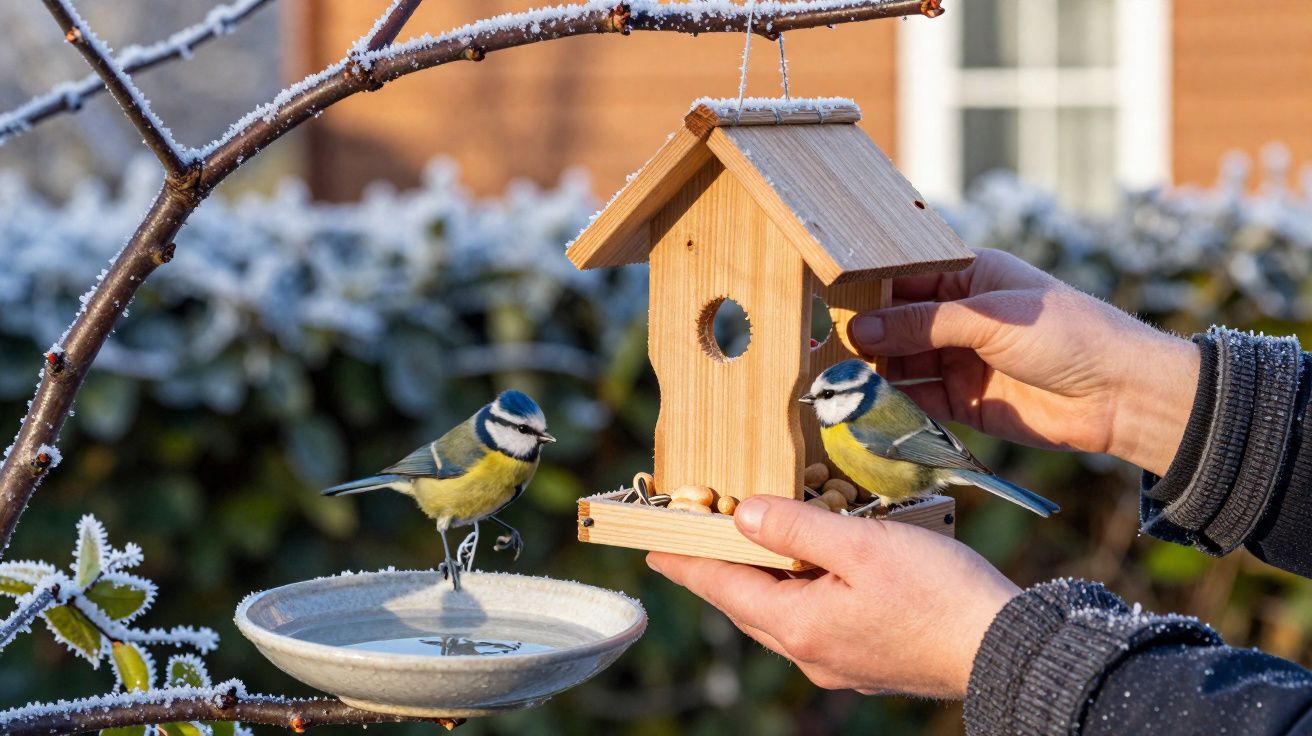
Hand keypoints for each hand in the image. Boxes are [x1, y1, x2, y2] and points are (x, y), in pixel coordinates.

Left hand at [647, 496, 1018, 697]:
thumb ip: (796, 529)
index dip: (686, 564)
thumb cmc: (938, 594)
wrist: (1004, 648)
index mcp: (800, 625)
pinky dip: (798, 591)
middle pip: (747, 605)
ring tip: (748, 546)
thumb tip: (742, 515)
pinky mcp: (867, 659)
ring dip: (761, 580)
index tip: (652, 549)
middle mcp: (811, 652)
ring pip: (780, 615)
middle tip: (694, 540)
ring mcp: (839, 661)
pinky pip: (813, 621)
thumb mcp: (861, 546)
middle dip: (719, 571)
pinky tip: (812, 569)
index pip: (723, 589)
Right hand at [849, 248, 1198, 475]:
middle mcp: (961, 317)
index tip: (830, 301)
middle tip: (824, 348)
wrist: (1121, 397)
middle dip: (865, 337)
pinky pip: (918, 402)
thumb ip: (925, 323)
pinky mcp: (964, 403)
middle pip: (898, 324)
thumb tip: (862, 329)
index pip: (906, 278)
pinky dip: (894, 406)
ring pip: (902, 364)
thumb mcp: (992, 318)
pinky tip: (869, 406)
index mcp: (970, 276)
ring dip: (875, 374)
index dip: (869, 290)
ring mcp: (961, 360)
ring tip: (839, 381)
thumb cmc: (1069, 334)